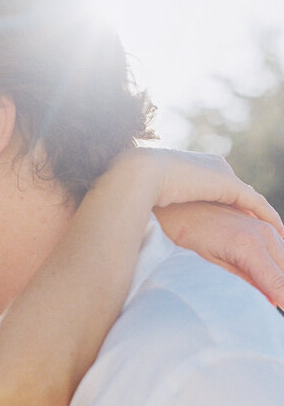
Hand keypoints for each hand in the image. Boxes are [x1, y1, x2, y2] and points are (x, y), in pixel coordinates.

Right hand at [121, 147, 280, 229]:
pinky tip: (276, 232)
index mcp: (197, 168)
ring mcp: (223, 174)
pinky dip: (267, 217)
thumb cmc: (136, 191)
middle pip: (240, 196)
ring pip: (250, 201)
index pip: (223, 191)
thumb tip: (166, 225)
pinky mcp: (227, 184)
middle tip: (265, 237)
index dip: (232, 211)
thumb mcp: (158, 200)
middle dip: (252, 217)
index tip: (239, 228)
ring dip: (263, 221)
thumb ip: (170, 207)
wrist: (140, 174)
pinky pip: (255, 203)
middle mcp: (215, 167)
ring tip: (275, 238)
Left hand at [156, 201, 283, 307]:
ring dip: (280, 278)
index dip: (283, 299)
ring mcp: (264, 226)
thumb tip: (268, 300)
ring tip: (273, 298)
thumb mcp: (210, 265)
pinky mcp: (262, 223)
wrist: (177, 206)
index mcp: (248, 247)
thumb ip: (242, 281)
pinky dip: (277, 264)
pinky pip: (280, 246)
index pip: (277, 282)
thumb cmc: (186, 237)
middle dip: (282, 290)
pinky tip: (270, 276)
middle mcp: (263, 234)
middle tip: (276, 307)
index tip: (281, 311)